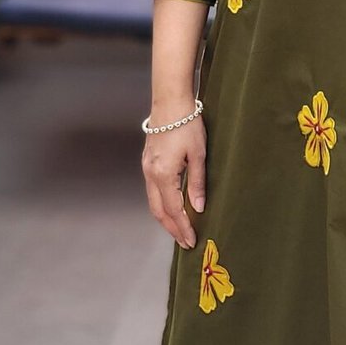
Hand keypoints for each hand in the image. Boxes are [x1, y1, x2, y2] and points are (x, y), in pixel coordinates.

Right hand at [142, 105, 205, 247]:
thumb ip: (197, 183)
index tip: (191, 241)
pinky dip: (161, 204)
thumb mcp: (198, 154)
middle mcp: (151, 173)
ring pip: (153, 202)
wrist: (170, 102)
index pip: (173, 209)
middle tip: (185, 242)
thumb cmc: (188, 124)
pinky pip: (152, 191)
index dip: (183, 227)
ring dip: (166, 218)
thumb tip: (198, 208)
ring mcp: (146, 168)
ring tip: (180, 230)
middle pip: (159, 210)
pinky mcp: (147, 162)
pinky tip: (172, 208)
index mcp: (163, 174)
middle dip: (172, 228)